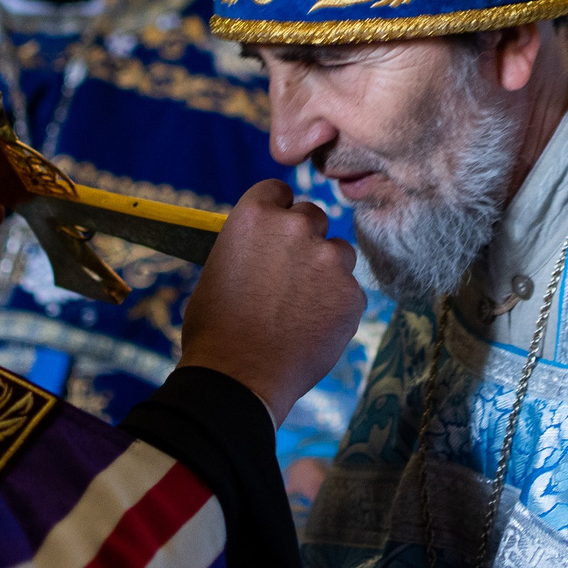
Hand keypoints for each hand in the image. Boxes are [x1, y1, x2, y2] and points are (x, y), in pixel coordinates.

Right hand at [179, 180, 362, 424]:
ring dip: (326, 269)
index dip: (277, 210)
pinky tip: (314, 327)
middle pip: (313, 216)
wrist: (238, 378)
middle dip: (304, 239)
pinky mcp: (352, 293)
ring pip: (338, 251)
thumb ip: (250, 247)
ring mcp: (329, 260)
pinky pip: (350, 290)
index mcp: (256, 216)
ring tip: (302, 305)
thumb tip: (265, 247)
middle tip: (289, 274)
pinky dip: (337, 304)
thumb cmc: (216, 329)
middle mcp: (296, 227)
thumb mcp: (218, 269)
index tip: (276, 229)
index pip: (279, 190)